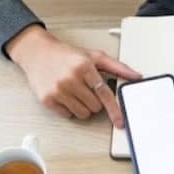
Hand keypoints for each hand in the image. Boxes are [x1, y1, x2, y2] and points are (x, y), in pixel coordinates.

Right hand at [6, 26, 141, 127]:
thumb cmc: (66, 55)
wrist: (37, 52)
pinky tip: (65, 95)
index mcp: (84, 66)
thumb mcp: (93, 56)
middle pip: (95, 107)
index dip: (114, 110)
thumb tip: (136, 76)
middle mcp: (70, 78)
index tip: (120, 121)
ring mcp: (57, 90)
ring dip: (83, 107)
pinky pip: (68, 115)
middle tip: (86, 89)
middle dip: (94, 101)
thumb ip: (117, 67)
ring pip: (83, 113)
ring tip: (75, 91)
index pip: (104, 93)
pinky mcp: (47, 99)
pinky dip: (70, 109)